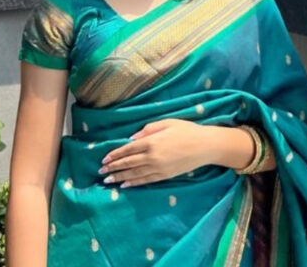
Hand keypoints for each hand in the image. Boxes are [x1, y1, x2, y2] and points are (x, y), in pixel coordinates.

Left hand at [99, 119, 216, 187]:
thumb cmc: (187, 130)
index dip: (115, 155)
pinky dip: (133, 183)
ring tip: (108, 180)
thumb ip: (149, 128)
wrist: (204, 146)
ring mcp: (158, 168)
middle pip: (128, 163)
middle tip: (101, 172)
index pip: (128, 149)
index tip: (104, 160)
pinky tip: (125, 184)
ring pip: (134, 174)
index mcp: (152, 141)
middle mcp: (152, 156)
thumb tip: (133, 138)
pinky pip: (145, 180)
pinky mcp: (164, 176)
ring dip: (119, 177)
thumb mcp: (168, 122)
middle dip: (113, 168)